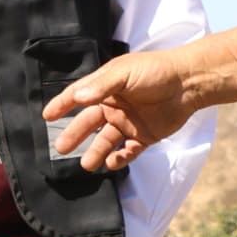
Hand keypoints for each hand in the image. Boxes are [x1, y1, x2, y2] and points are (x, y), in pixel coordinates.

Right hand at [44, 50, 204, 172]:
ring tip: (87, 165)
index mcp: (106, 88)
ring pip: (106, 141)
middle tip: (61, 149)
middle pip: (88, 123)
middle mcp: (114, 106)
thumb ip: (101, 87)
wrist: (189, 83)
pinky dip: (119, 158)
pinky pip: (128, 151)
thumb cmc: (156, 71)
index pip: (78, 96)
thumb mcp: (124, 74)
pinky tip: (112, 163)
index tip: (47, 116)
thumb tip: (77, 98)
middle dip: (74, 136)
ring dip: (96, 152)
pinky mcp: (144, 136)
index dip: (62, 105)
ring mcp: (128, 122)